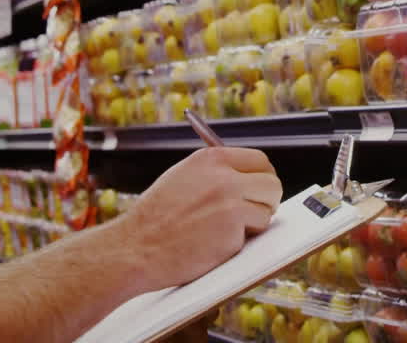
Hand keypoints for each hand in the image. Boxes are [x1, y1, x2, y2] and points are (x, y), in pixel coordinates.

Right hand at [118, 147, 281, 291]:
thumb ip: (215, 173)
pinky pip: (252, 235)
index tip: (261, 189)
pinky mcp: (232, 230)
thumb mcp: (183, 178)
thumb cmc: (155, 218)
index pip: (259, 160)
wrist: (134, 248)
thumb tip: (248, 177)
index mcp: (211, 159)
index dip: (263, 177)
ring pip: (266, 211)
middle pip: (272, 184)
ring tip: (222, 230)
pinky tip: (212, 244)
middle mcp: (224, 176)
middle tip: (256, 213)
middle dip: (268, 200)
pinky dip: (238, 243)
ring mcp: (230, 203)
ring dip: (253, 224)